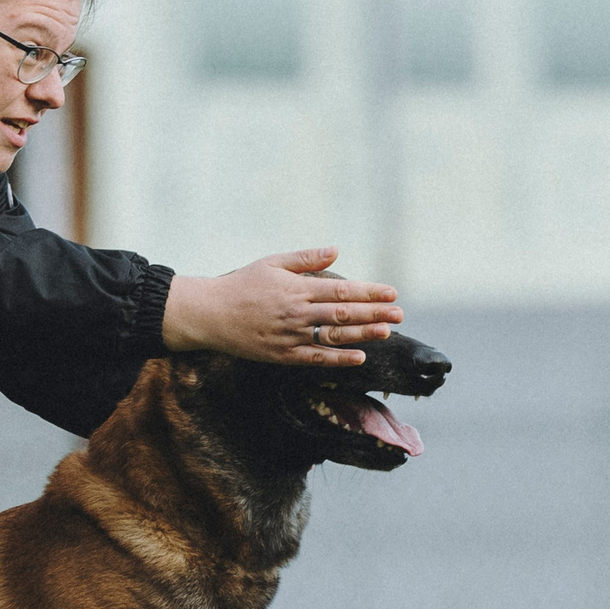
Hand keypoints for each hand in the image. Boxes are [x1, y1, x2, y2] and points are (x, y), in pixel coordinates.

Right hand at [160, 248, 400, 365]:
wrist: (209, 314)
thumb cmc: (242, 284)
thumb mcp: (272, 262)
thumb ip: (306, 258)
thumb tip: (337, 249)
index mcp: (296, 288)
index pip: (341, 290)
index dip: (368, 292)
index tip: (391, 292)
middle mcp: (296, 313)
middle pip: (343, 314)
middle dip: (375, 313)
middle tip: (400, 313)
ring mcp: (290, 336)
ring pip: (334, 336)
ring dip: (363, 334)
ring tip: (388, 331)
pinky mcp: (282, 355)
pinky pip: (315, 358)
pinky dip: (338, 358)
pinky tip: (359, 357)